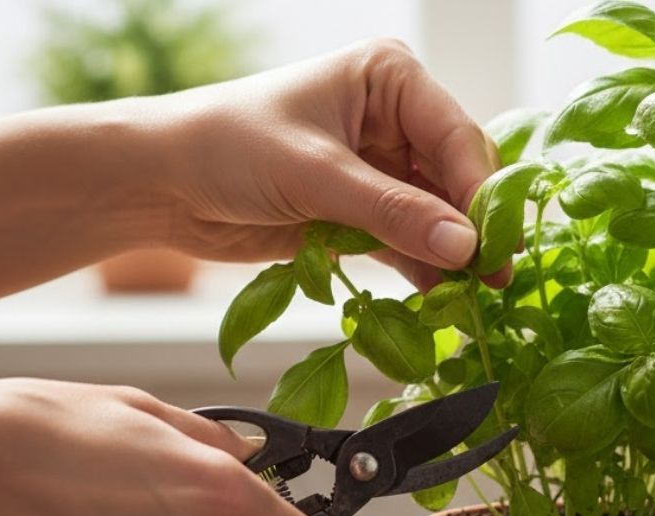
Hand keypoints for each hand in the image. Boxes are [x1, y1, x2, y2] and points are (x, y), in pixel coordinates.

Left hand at [155, 39, 504, 290]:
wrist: (160, 183)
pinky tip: (440, 297)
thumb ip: (391, 212)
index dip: (480, 192)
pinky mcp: (364, 210)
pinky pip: (409, 241)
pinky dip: (423, 268)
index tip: (493, 244)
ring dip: (452, 254)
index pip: (455, 135)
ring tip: (473, 297)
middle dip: (472, 227)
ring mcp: (381, 166)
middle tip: (495, 276)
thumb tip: (463, 247)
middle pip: (456, 176)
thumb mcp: (313, 174)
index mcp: (388, 79)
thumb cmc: (225, 146)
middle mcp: (394, 118)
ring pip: (438, 214)